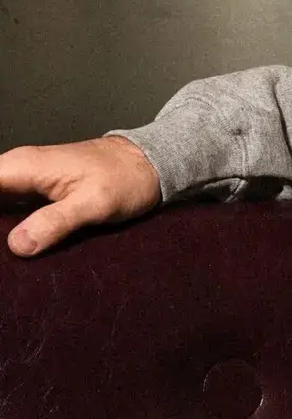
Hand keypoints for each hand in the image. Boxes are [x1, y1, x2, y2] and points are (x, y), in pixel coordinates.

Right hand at [0, 137, 161, 256]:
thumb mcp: (93, 204)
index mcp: (22, 166)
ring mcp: (25, 180)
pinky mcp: (36, 191)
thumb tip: (17, 245)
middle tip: (1, 255)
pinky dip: (4, 224)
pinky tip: (12, 246)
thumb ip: (55, 222)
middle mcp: (17, 169)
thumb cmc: (124, 178)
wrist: (149, 163)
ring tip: (4, 255)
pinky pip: (7, 206)